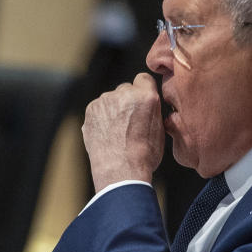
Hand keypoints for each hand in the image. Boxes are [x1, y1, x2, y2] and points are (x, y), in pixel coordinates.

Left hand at [83, 73, 164, 191]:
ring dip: (114, 110)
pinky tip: (107, 134)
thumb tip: (148, 106)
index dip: (144, 91)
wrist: (119, 172)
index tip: (142, 104)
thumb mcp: (160, 131)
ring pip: (111, 99)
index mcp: (146, 97)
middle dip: (128, 102)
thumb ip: (153, 110)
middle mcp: (124, 93)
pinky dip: (102, 118)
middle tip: (130, 123)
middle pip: (126, 89)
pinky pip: (99, 109)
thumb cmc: (143, 156)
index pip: (144, 79)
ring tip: (117, 133)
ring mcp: (105, 100)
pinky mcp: (91, 109)